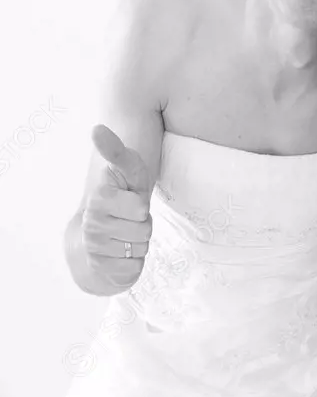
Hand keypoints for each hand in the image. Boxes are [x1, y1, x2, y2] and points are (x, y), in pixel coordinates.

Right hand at [80, 124, 152, 290]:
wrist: (101, 232)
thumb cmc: (123, 194)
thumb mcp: (128, 170)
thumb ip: (116, 151)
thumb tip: (96, 128)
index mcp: (98, 198)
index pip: (140, 208)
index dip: (142, 206)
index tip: (129, 199)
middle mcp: (92, 222)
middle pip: (144, 230)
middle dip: (143, 225)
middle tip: (130, 219)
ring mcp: (94, 247)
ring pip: (140, 249)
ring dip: (140, 242)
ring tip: (127, 233)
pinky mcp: (100, 268)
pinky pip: (134, 268)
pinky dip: (134, 261)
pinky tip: (122, 252)